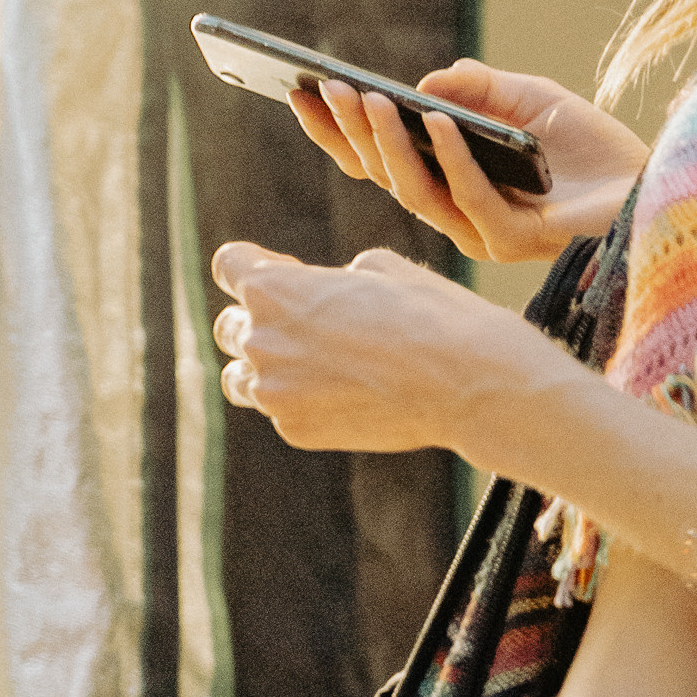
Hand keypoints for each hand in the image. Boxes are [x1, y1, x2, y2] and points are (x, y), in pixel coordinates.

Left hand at [209, 240, 526, 452]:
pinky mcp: (295, 431)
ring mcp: (274, 392)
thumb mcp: (380, 267)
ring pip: (241, 378)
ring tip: (314, 365)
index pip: (229, 266)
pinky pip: (280, 411)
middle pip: (230, 326)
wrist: (468, 384)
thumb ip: (331, 278)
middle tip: (310, 324)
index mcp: (274, 288)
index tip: (286, 273)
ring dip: (267, 367)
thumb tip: (325, 293)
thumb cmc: (431, 314)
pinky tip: (347, 395)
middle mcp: (260, 340)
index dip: (257, 265)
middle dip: (262, 320)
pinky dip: (302, 403)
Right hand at [286, 58, 645, 263]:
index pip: (380, 160)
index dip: (340, 130)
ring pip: (415, 193)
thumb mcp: (533, 101)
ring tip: (370, 98)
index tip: (302, 91)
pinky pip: (469, 198)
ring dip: (389, 143)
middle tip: (323, 89)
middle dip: (350, 133)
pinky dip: (450, 157)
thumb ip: (481, 88)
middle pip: (384, 178)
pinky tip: (437, 121)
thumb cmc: (596, 151)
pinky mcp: (513, 241)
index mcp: (451, 182)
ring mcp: (481, 232)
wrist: (654, 190)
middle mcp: (457, 214)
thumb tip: (422, 85)